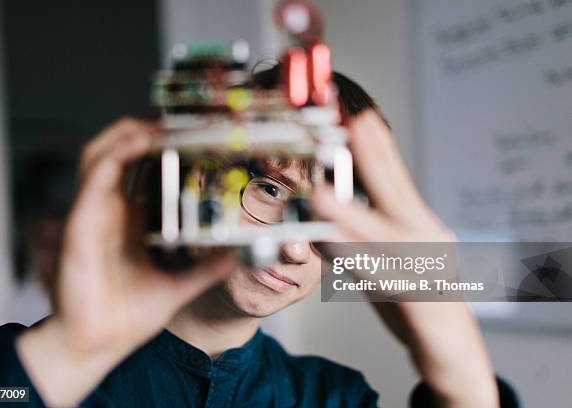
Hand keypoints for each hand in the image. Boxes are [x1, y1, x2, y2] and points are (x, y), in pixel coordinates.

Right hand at [17, 118, 234, 405]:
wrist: (99, 344)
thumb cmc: (127, 316)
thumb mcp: (178, 286)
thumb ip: (206, 270)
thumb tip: (235, 256)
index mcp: (130, 220)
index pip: (141, 170)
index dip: (161, 147)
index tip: (189, 133)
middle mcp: (111, 211)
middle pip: (118, 152)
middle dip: (142, 129)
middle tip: (174, 119)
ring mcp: (94, 214)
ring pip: (100, 154)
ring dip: (127, 133)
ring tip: (157, 122)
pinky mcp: (81, 224)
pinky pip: (94, 177)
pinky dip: (115, 154)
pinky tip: (138, 142)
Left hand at [313, 111, 498, 407]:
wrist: (453, 348)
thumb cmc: (416, 298)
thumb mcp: (389, 258)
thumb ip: (361, 237)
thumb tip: (325, 216)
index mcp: (417, 224)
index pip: (394, 176)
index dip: (376, 143)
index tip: (357, 113)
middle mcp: (424, 238)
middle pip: (395, 191)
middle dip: (373, 155)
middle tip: (353, 120)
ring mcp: (425, 268)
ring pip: (384, 235)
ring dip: (352, 213)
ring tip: (323, 193)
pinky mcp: (418, 301)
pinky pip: (383, 279)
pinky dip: (357, 263)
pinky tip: (333, 249)